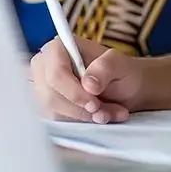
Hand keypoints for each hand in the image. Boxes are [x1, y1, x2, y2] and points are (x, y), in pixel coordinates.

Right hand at [30, 36, 144, 123]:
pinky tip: (98, 117)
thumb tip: (88, 83)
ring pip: (53, 112)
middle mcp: (45, 67)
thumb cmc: (122, 71)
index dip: (73, 92)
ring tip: (108, 113)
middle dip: (80, 109)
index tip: (94, 104)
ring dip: (83, 118)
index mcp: (58, 48)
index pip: (55, 73)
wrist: (126, 87)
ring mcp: (43, 88)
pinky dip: (80, 123)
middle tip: (104, 111)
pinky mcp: (47, 106)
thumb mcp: (121, 64)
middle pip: (50, 96)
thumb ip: (105, 68)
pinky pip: (57, 122)